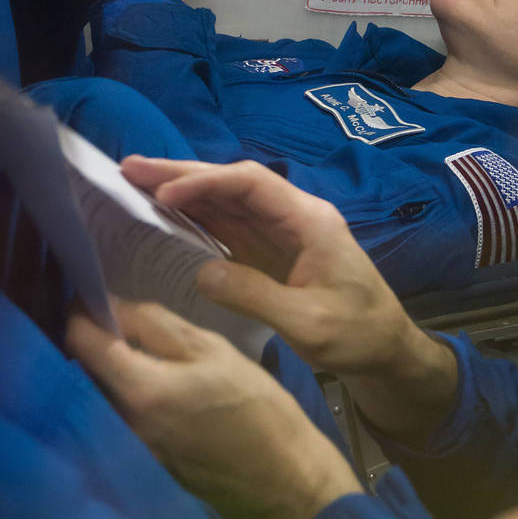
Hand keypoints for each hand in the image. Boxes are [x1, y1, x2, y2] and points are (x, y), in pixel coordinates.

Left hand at [66, 299, 359, 518]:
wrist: (282, 481)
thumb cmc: (257, 407)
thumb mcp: (213, 350)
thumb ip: (158, 325)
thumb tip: (113, 306)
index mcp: (138, 390)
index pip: (80, 341)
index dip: (82, 311)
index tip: (92, 293)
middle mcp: (121, 422)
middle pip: (86, 370)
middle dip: (97, 340)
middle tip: (121, 315)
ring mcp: (129, 447)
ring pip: (103, 394)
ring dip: (112, 369)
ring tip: (139, 346)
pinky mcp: (142, 462)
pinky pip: (120, 417)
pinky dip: (128, 395)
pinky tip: (156, 384)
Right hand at [121, 156, 459, 439]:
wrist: (387, 350)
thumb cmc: (358, 335)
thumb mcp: (308, 324)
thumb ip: (256, 296)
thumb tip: (203, 272)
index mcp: (309, 221)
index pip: (251, 185)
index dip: (206, 182)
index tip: (164, 193)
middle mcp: (294, 216)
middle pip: (233, 183)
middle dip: (183, 174)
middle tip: (130, 169)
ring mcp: (282, 233)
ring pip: (227, 202)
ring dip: (183, 192)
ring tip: (134, 184)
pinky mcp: (272, 252)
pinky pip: (229, 226)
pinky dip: (195, 218)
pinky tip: (165, 217)